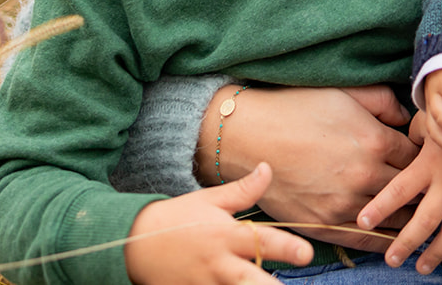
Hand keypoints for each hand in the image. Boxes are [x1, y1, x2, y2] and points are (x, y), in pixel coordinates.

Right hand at [126, 163, 313, 283]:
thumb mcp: (210, 200)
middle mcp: (219, 264)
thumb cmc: (179, 219)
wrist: (134, 244)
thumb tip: (268, 168)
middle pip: (252, 282)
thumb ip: (243, 190)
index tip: (307, 253)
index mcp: (227, 236)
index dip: (287, 248)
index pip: (262, 241)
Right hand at [198, 85, 418, 252]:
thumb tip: (407, 117)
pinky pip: (367, 240)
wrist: (245, 136)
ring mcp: (344, 204)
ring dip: (408, 217)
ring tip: (422, 217)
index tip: (428, 159)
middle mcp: (365, 175)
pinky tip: (395, 239)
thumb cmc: (295, 107)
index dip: (425, 157)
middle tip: (433, 190)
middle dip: (422, 188)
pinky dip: (385, 239)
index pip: (418, 156)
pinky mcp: (324, 225)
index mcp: (375, 140)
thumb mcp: (344, 92)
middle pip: (411, 190)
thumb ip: (383, 102)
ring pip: (394, 218)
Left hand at [358, 108, 441, 273]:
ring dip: (436, 253)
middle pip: (425, 221)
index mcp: (429, 164)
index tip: (363, 222)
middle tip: (391, 260)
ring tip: (421, 267)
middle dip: (405, 244)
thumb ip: (409, 139)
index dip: (380, 207)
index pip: (399, 189)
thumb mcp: (430, 122)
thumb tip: (393, 152)